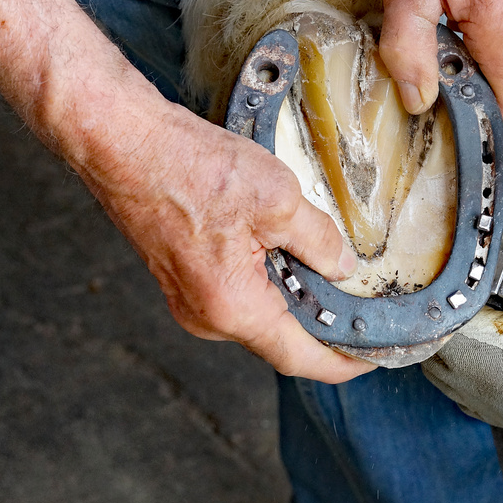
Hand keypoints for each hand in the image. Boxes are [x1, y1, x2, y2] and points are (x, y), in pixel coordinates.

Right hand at [0, 0, 368, 384]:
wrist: (123, 142)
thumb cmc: (187, 168)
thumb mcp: (277, 199)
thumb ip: (320, 239)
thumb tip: (343, 265)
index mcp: (234, 310)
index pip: (304, 359)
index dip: (348, 360)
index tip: (379, 355)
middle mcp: (208, 317)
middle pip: (282, 338)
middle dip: (325, 323)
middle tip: (367, 300)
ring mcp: (190, 298)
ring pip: (260, 311)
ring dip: (295, 293)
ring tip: (329, 261)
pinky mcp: (182, 275)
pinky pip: (238, 289)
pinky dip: (269, 276)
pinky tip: (286, 242)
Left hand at [422, 229, 502, 459]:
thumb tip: (484, 241)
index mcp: (502, 372)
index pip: (431, 334)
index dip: (432, 295)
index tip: (441, 262)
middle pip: (442, 361)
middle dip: (446, 316)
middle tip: (463, 273)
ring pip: (464, 379)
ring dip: (467, 339)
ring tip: (489, 297)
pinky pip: (493, 391)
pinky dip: (490, 359)